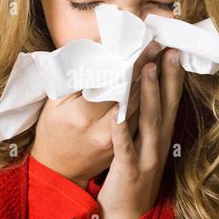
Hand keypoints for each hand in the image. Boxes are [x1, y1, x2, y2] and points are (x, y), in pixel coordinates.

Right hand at [30, 40, 163, 188]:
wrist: (57, 172)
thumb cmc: (51, 132)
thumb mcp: (54, 103)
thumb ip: (75, 79)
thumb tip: (97, 54)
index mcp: (83, 116)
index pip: (114, 85)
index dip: (134, 65)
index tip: (149, 46)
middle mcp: (103, 130)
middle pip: (132, 95)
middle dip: (149, 69)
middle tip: (162, 47)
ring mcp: (115, 142)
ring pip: (140, 109)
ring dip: (155, 85)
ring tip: (166, 62)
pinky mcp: (123, 149)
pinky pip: (139, 122)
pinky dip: (150, 103)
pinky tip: (159, 89)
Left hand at [96, 47, 184, 218]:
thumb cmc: (131, 180)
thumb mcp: (143, 149)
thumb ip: (144, 125)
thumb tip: (140, 95)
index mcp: (161, 137)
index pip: (171, 101)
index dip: (173, 76)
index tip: (173, 48)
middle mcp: (158, 144)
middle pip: (165, 105)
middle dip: (168, 76)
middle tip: (168, 48)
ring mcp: (146, 158)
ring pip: (148, 121)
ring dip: (149, 94)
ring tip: (147, 68)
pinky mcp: (129, 171)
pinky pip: (124, 147)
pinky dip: (121, 130)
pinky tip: (117, 113)